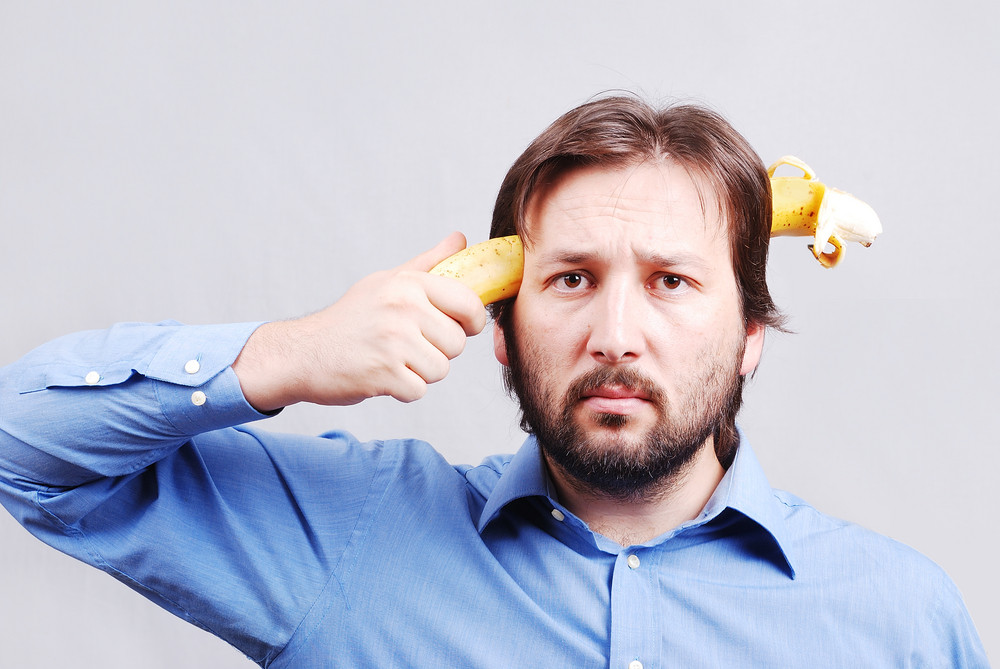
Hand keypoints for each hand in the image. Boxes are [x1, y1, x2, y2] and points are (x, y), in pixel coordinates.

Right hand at [233, 232, 487, 411]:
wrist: (303, 352)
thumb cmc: (350, 318)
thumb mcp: (386, 281)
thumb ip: (428, 263)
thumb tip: (460, 239)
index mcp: (408, 283)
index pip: (469, 303)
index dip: (472, 321)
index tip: (462, 327)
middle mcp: (403, 308)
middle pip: (456, 343)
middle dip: (437, 351)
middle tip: (407, 346)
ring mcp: (394, 341)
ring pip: (440, 369)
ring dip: (420, 373)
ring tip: (392, 359)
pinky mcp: (385, 374)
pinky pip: (419, 390)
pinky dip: (403, 390)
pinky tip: (381, 375)